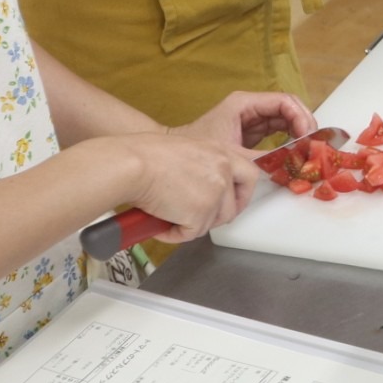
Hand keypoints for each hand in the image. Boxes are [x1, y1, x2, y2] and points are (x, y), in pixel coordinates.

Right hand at [119, 131, 265, 243]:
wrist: (133, 164)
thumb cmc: (146, 154)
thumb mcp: (187, 149)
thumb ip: (204, 165)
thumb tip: (201, 186)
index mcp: (222, 151)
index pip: (249, 174)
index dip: (242, 193)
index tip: (233, 202)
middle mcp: (224, 171)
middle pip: (234, 205)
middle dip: (220, 217)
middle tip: (199, 219)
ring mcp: (215, 194)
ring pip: (212, 222)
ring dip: (193, 225)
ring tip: (169, 217)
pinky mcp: (201, 214)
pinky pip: (191, 233)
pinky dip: (175, 234)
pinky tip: (161, 225)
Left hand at [180, 89, 315, 156]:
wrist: (175, 158)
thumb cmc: (197, 149)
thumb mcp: (233, 153)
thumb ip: (263, 156)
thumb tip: (288, 161)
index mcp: (245, 103)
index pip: (284, 101)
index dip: (300, 116)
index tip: (307, 134)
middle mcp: (250, 107)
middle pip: (289, 108)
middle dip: (304, 123)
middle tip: (312, 142)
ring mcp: (252, 119)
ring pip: (286, 119)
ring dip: (299, 132)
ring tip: (306, 148)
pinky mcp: (252, 132)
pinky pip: (278, 131)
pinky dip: (289, 140)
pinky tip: (294, 151)